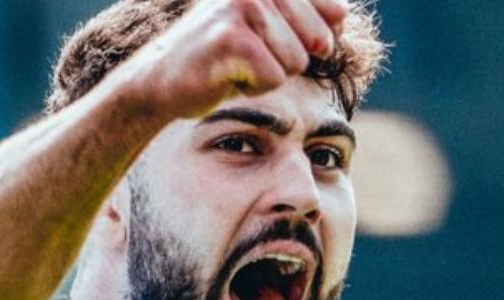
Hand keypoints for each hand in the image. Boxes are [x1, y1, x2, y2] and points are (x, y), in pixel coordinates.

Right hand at [116, 0, 348, 120]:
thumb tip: (342, 19)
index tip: (276, 44)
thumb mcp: (266, 26)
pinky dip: (253, 87)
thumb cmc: (220, 55)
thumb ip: (305, 16)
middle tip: (249, 56)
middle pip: (316, 41)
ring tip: (236, 64)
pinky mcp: (231, 37)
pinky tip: (227, 76)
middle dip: (288, 60)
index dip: (314, 39)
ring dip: (268, 74)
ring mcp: (243, 5)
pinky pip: (273, 78)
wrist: (162, 79)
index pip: (333, 10)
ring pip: (296, 62)